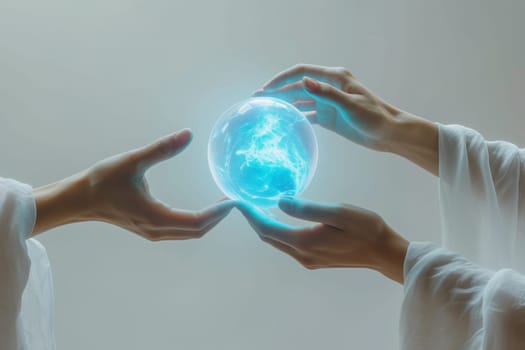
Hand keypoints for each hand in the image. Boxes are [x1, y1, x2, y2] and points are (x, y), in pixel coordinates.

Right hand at [33, 129, 233, 239]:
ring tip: (222, 204)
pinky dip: (195, 221)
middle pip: (197, 231)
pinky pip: (180, 230)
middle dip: (218, 217)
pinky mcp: (149, 228)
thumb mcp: (133, 161)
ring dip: (208, 221)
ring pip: (189, 233)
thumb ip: (162, 148)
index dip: (218, 212)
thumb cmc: (102, 181)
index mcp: (157, 217)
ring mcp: (153, 232)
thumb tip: (188, 134)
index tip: (234, 199)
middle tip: (233, 200)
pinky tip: (202, 208)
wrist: (77, 199)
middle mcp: (157, 230)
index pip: (198, 221)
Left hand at [236, 198, 407, 283]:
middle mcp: (302, 255)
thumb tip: (280, 201)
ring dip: (263, 224)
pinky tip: (278, 217)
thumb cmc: (366, 228)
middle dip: (252, 219)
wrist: (384, 252)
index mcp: (304, 242)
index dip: (249, 213)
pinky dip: (276, 229)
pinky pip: (287, 243)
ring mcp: (308, 259)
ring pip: (276, 241)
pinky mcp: (314, 258)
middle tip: (241, 200)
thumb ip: (308, 209)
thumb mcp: (339, 213)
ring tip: (255, 205)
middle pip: (267, 237)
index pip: (266, 227)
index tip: (237, 199)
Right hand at [256, 64, 437, 174]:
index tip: (266, 89)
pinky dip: (296, 117)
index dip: (281, 79)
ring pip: (301, 100)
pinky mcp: (329, 116)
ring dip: (284, 104)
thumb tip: (303, 82)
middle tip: (259, 100)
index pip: (301, 73)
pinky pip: (308, 114)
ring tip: (266, 110)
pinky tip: (284, 122)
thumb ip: (326, 94)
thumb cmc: (374, 117)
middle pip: (297, 86)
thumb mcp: (350, 105)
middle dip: (278, 91)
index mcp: (334, 78)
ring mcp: (328, 102)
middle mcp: (329, 88)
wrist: (389, 133)